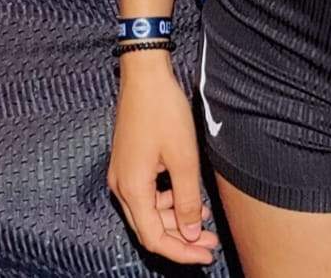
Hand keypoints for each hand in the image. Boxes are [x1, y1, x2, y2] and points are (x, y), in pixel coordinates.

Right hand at [108, 52, 218, 264]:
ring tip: (205, 219)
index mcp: (132, 188)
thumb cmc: (163, 111)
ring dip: (175, 219)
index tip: (205, 255)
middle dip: (181, 240)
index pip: (154, 238)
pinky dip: (167, 201)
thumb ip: (187, 200)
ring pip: (148, 212)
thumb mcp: (183, 159)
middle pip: (149, 229)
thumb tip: (191, 233)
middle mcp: (121, 186)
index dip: (181, 252)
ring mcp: (122, 174)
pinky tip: (188, 197)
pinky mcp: (128, 163)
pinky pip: (147, 195)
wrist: (145, 75)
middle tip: (210, 244)